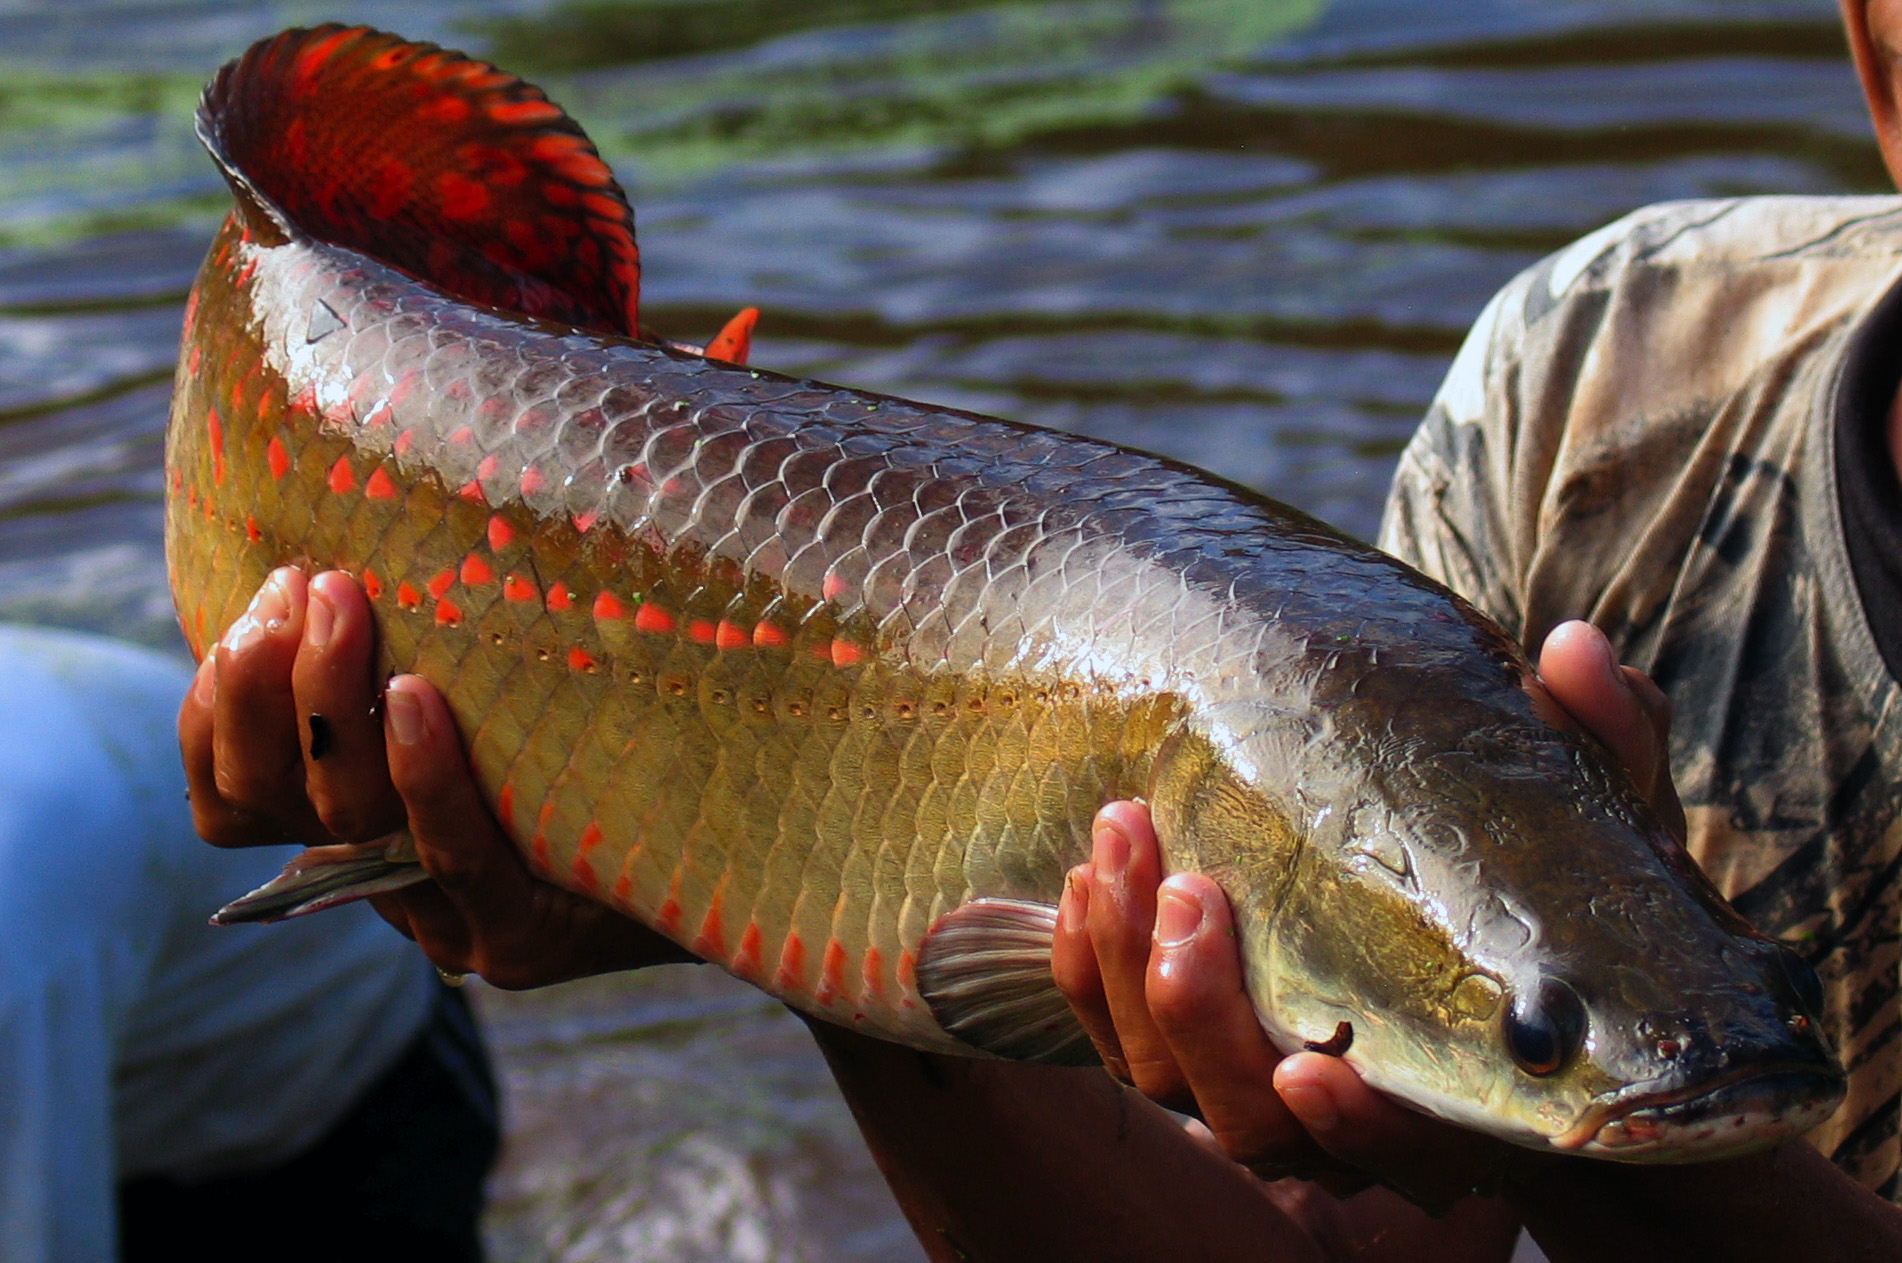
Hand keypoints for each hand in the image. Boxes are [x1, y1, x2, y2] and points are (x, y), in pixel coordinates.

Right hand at [178, 566, 693, 987]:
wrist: (735, 854)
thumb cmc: (609, 737)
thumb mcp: (503, 680)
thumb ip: (429, 634)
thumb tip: (371, 508)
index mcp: (356, 824)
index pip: (230, 794)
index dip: (218, 707)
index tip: (261, 602)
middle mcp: (383, 878)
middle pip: (273, 796)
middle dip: (266, 680)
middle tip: (304, 584)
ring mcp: (445, 919)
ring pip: (349, 815)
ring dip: (332, 701)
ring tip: (345, 605)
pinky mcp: (517, 940)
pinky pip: (452, 856)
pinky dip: (426, 775)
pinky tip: (417, 698)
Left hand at [1050, 620, 1683, 1208]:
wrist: (1472, 927)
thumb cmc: (1557, 888)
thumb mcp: (1603, 821)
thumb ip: (1603, 750)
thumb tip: (1575, 649)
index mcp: (1463, 1096)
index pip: (1408, 1154)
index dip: (1356, 1127)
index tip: (1312, 1067)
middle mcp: (1348, 1114)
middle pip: (1250, 1122)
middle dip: (1202, 1015)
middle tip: (1186, 889)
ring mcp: (1254, 1082)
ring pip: (1164, 1077)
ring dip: (1126, 968)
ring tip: (1120, 836)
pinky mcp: (1185, 1038)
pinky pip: (1113, 1033)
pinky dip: (1088, 969)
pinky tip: (1085, 878)